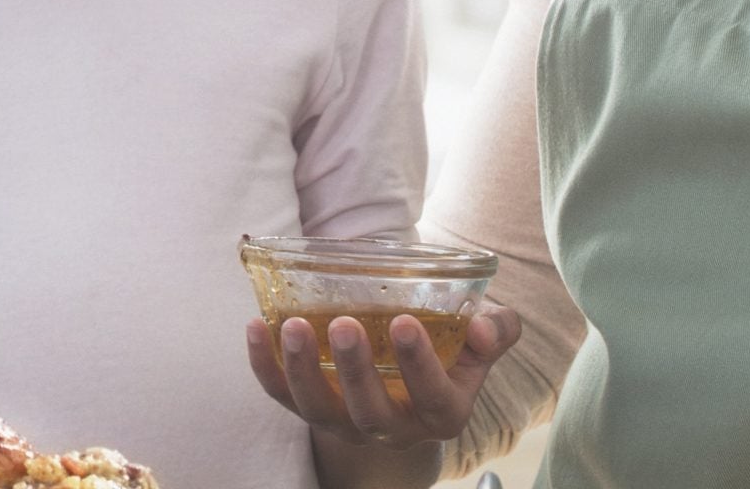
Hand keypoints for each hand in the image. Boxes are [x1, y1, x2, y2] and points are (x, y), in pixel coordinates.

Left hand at [245, 305, 519, 450]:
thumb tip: (490, 323)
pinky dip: (264, 366)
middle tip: (344, 324)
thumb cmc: (445, 357)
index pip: (433, 397)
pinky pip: (281, 396)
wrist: (405, 390)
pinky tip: (255, 326)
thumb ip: (493, 332)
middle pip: (370, 412)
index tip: (407, 323)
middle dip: (355, 370)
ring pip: (319, 409)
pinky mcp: (309, 410)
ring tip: (292, 325)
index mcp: (441, 413)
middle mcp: (392, 427)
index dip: (421, 365)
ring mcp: (346, 423)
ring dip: (302, 369)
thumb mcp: (476, 348)